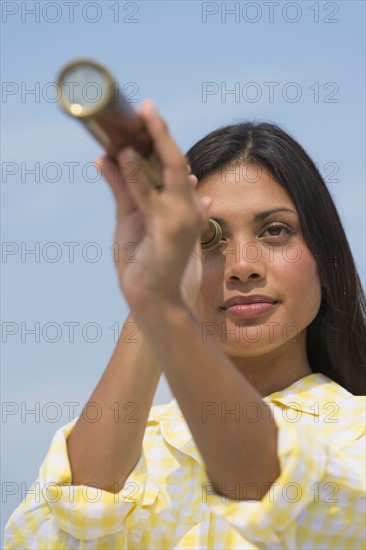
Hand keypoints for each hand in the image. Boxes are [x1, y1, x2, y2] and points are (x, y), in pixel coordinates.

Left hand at [97, 99, 211, 314]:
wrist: (153, 297)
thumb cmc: (142, 260)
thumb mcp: (130, 216)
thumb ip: (122, 186)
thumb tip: (104, 157)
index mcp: (183, 203)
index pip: (174, 164)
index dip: (160, 139)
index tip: (145, 116)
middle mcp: (189, 207)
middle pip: (177, 161)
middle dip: (160, 132)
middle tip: (146, 107)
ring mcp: (184, 217)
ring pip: (170, 171)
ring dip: (152, 143)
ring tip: (136, 120)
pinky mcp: (170, 229)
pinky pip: (150, 195)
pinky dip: (136, 175)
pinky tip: (122, 157)